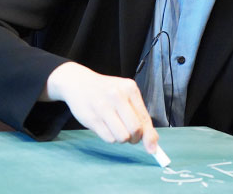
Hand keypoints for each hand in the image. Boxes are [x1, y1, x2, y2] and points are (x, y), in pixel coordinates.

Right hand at [41, 62, 157, 153]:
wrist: (79, 83)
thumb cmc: (106, 91)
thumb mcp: (125, 94)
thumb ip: (139, 115)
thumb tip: (152, 142)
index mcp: (130, 88)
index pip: (144, 118)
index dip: (150, 136)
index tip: (152, 149)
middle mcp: (117, 96)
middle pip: (135, 129)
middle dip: (135, 138)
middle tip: (131, 135)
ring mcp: (103, 107)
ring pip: (122, 137)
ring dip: (122, 138)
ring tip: (116, 128)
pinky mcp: (92, 119)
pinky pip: (109, 138)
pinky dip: (110, 137)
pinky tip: (105, 125)